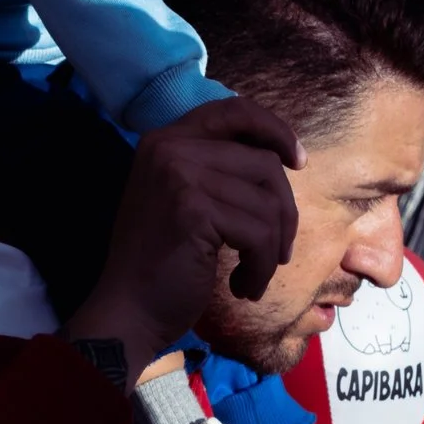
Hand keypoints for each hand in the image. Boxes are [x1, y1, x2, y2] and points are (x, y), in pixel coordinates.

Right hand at [60, 95, 302, 376]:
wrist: (127, 313)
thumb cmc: (160, 265)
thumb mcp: (182, 200)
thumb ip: (215, 170)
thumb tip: (282, 158)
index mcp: (164, 141)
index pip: (234, 110)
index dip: (273, 130)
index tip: (296, 162)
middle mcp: (168, 148)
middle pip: (263, 163)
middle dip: (283, 212)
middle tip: (276, 252)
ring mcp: (179, 175)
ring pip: (268, 202)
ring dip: (272, 249)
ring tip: (252, 276)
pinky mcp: (193, 209)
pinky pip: (260, 233)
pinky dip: (261, 267)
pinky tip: (242, 287)